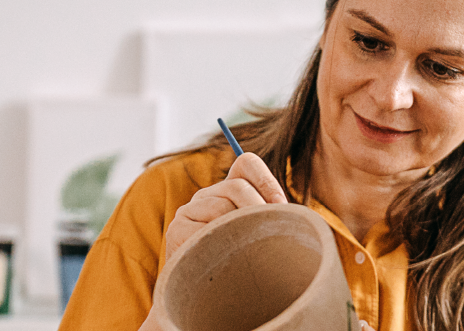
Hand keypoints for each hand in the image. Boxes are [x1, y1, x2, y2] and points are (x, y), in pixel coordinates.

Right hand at [162, 152, 289, 258]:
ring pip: (222, 207)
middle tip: (271, 233)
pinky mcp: (177, 231)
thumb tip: (286, 209)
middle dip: (259, 210)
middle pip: (238, 186)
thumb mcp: (259, 236)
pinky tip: (224, 258)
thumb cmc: (243, 267)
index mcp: (228, 191)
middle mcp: (206, 196)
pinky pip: (205, 229)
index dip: (266, 179)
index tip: (280, 205)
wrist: (206, 299)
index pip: (246, 163)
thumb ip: (270, 217)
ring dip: (239, 230)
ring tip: (245, 252)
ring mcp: (188, 211)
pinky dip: (219, 244)